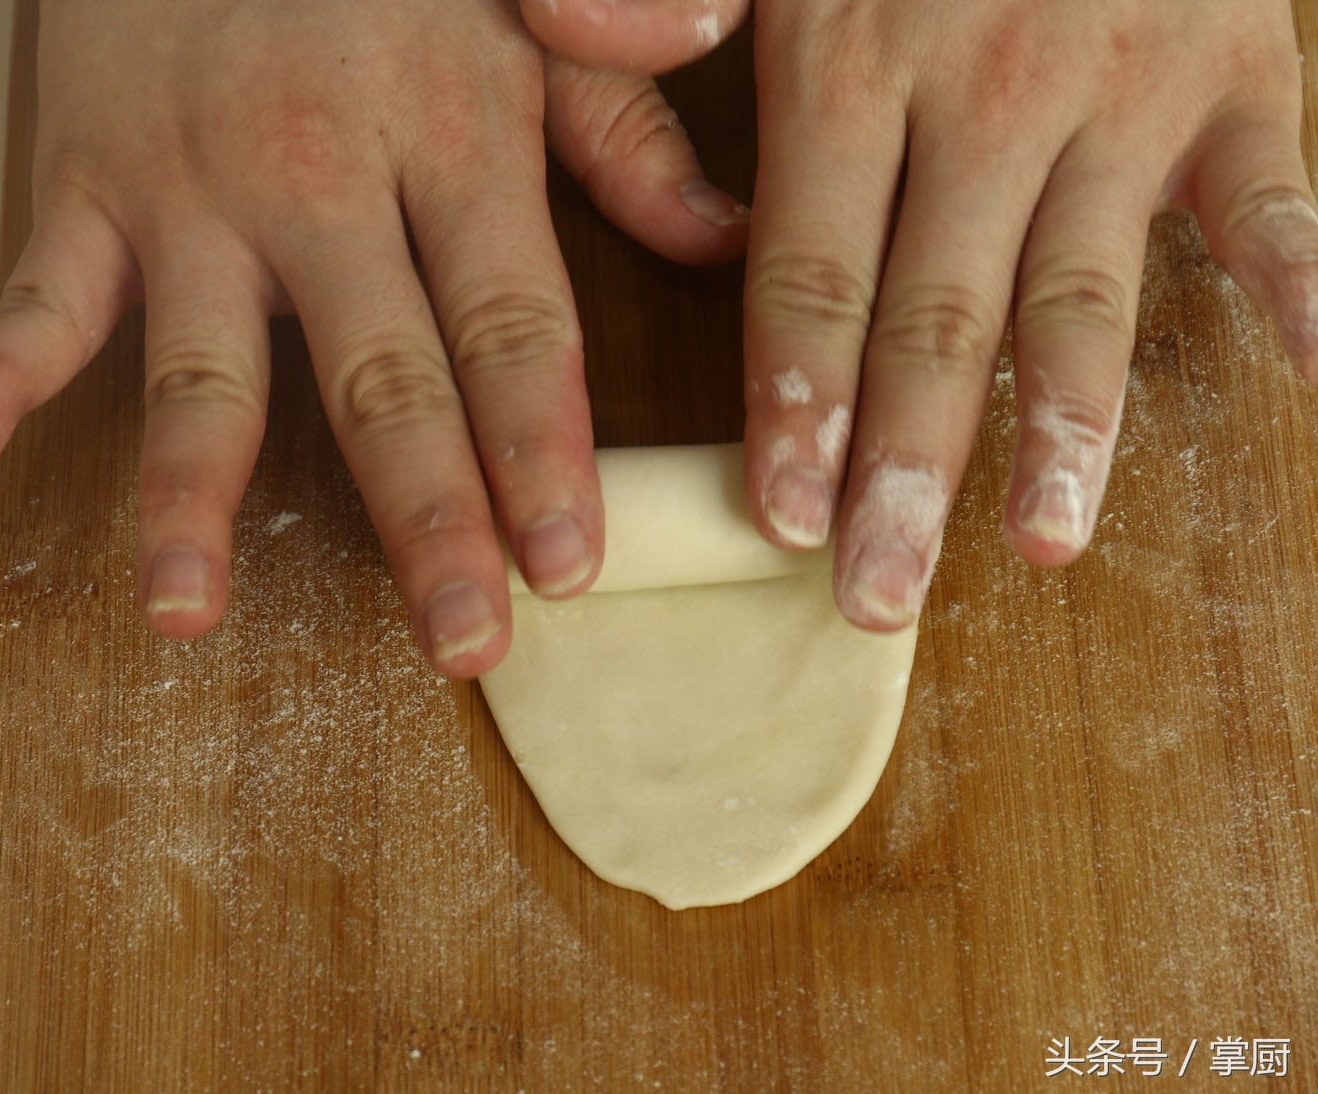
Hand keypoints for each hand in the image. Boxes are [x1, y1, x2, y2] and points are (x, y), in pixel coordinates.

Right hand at [0, 0, 749, 675]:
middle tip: (461, 645)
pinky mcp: (89, 181)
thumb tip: (724, 237)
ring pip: (203, 366)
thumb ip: (625, 121)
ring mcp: (196, 191)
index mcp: (455, 139)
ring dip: (189, 494)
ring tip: (187, 609)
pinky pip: (37, 288)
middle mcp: (326, 181)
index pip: (513, 325)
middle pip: (383, 379)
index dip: (543, 452)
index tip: (571, 565)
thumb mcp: (529, 5)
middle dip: (426, 518)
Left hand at [523, 0, 1317, 629]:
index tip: (781, 518)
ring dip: (1066, 431)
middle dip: (905, 468)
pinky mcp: (1237, 67)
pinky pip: (1276, 193)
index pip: (811, 269)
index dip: (794, 401)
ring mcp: (1120, 86)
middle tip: (877, 595)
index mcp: (850, 59)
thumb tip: (584, 37)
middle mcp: (986, 91)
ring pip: (1084, 292)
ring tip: (1040, 545)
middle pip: (935, 317)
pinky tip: (1304, 372)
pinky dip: (1299, 280)